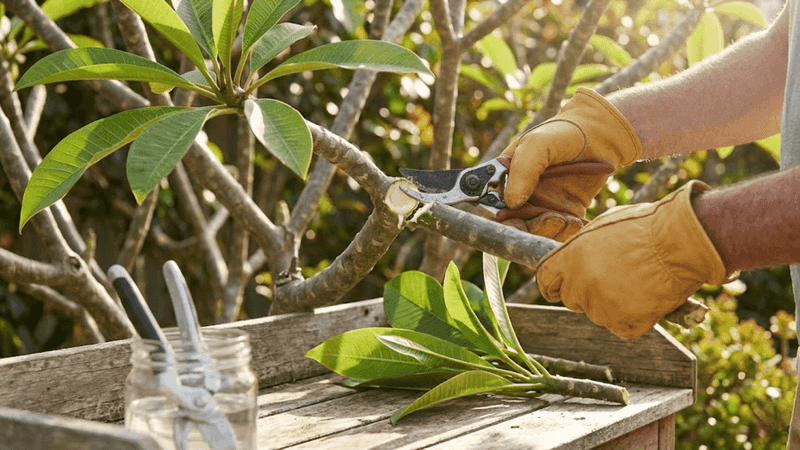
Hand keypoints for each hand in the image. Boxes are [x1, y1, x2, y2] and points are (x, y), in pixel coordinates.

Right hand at [498, 88, 641, 240]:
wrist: (600, 136)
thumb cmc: (563, 133)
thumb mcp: (537, 144)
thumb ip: (522, 170)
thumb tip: (511, 203)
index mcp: (506, 178)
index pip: (490, 205)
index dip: (497, 217)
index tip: (512, 218)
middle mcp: (521, 195)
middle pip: (512, 225)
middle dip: (526, 229)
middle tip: (547, 218)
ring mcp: (542, 206)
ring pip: (534, 233)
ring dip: (547, 231)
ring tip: (563, 218)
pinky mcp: (563, 214)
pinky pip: (557, 234)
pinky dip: (564, 232)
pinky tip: (574, 221)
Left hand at [536, 180, 738, 339]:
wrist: (683, 243)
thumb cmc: (648, 226)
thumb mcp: (604, 226)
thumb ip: (582, 247)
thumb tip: (575, 258)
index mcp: (571, 256)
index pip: (545, 281)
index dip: (555, 284)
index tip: (563, 287)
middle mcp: (581, 283)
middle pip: (572, 300)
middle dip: (587, 293)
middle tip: (614, 280)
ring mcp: (602, 306)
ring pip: (598, 315)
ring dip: (613, 305)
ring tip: (638, 283)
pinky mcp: (625, 324)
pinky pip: (623, 328)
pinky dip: (635, 318)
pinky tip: (648, 298)